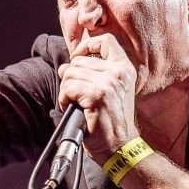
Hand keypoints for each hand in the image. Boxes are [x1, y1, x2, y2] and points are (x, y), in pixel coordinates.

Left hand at [56, 32, 139, 156]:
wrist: (120, 148)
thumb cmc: (111, 123)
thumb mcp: (110, 92)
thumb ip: (91, 74)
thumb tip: (64, 67)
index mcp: (124, 69)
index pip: (105, 41)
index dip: (87, 46)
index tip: (78, 57)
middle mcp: (119, 73)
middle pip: (78, 60)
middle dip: (71, 78)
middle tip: (77, 96)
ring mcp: (108, 83)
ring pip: (70, 74)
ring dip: (66, 91)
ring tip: (77, 104)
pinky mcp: (97, 95)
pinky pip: (67, 88)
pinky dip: (64, 100)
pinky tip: (74, 109)